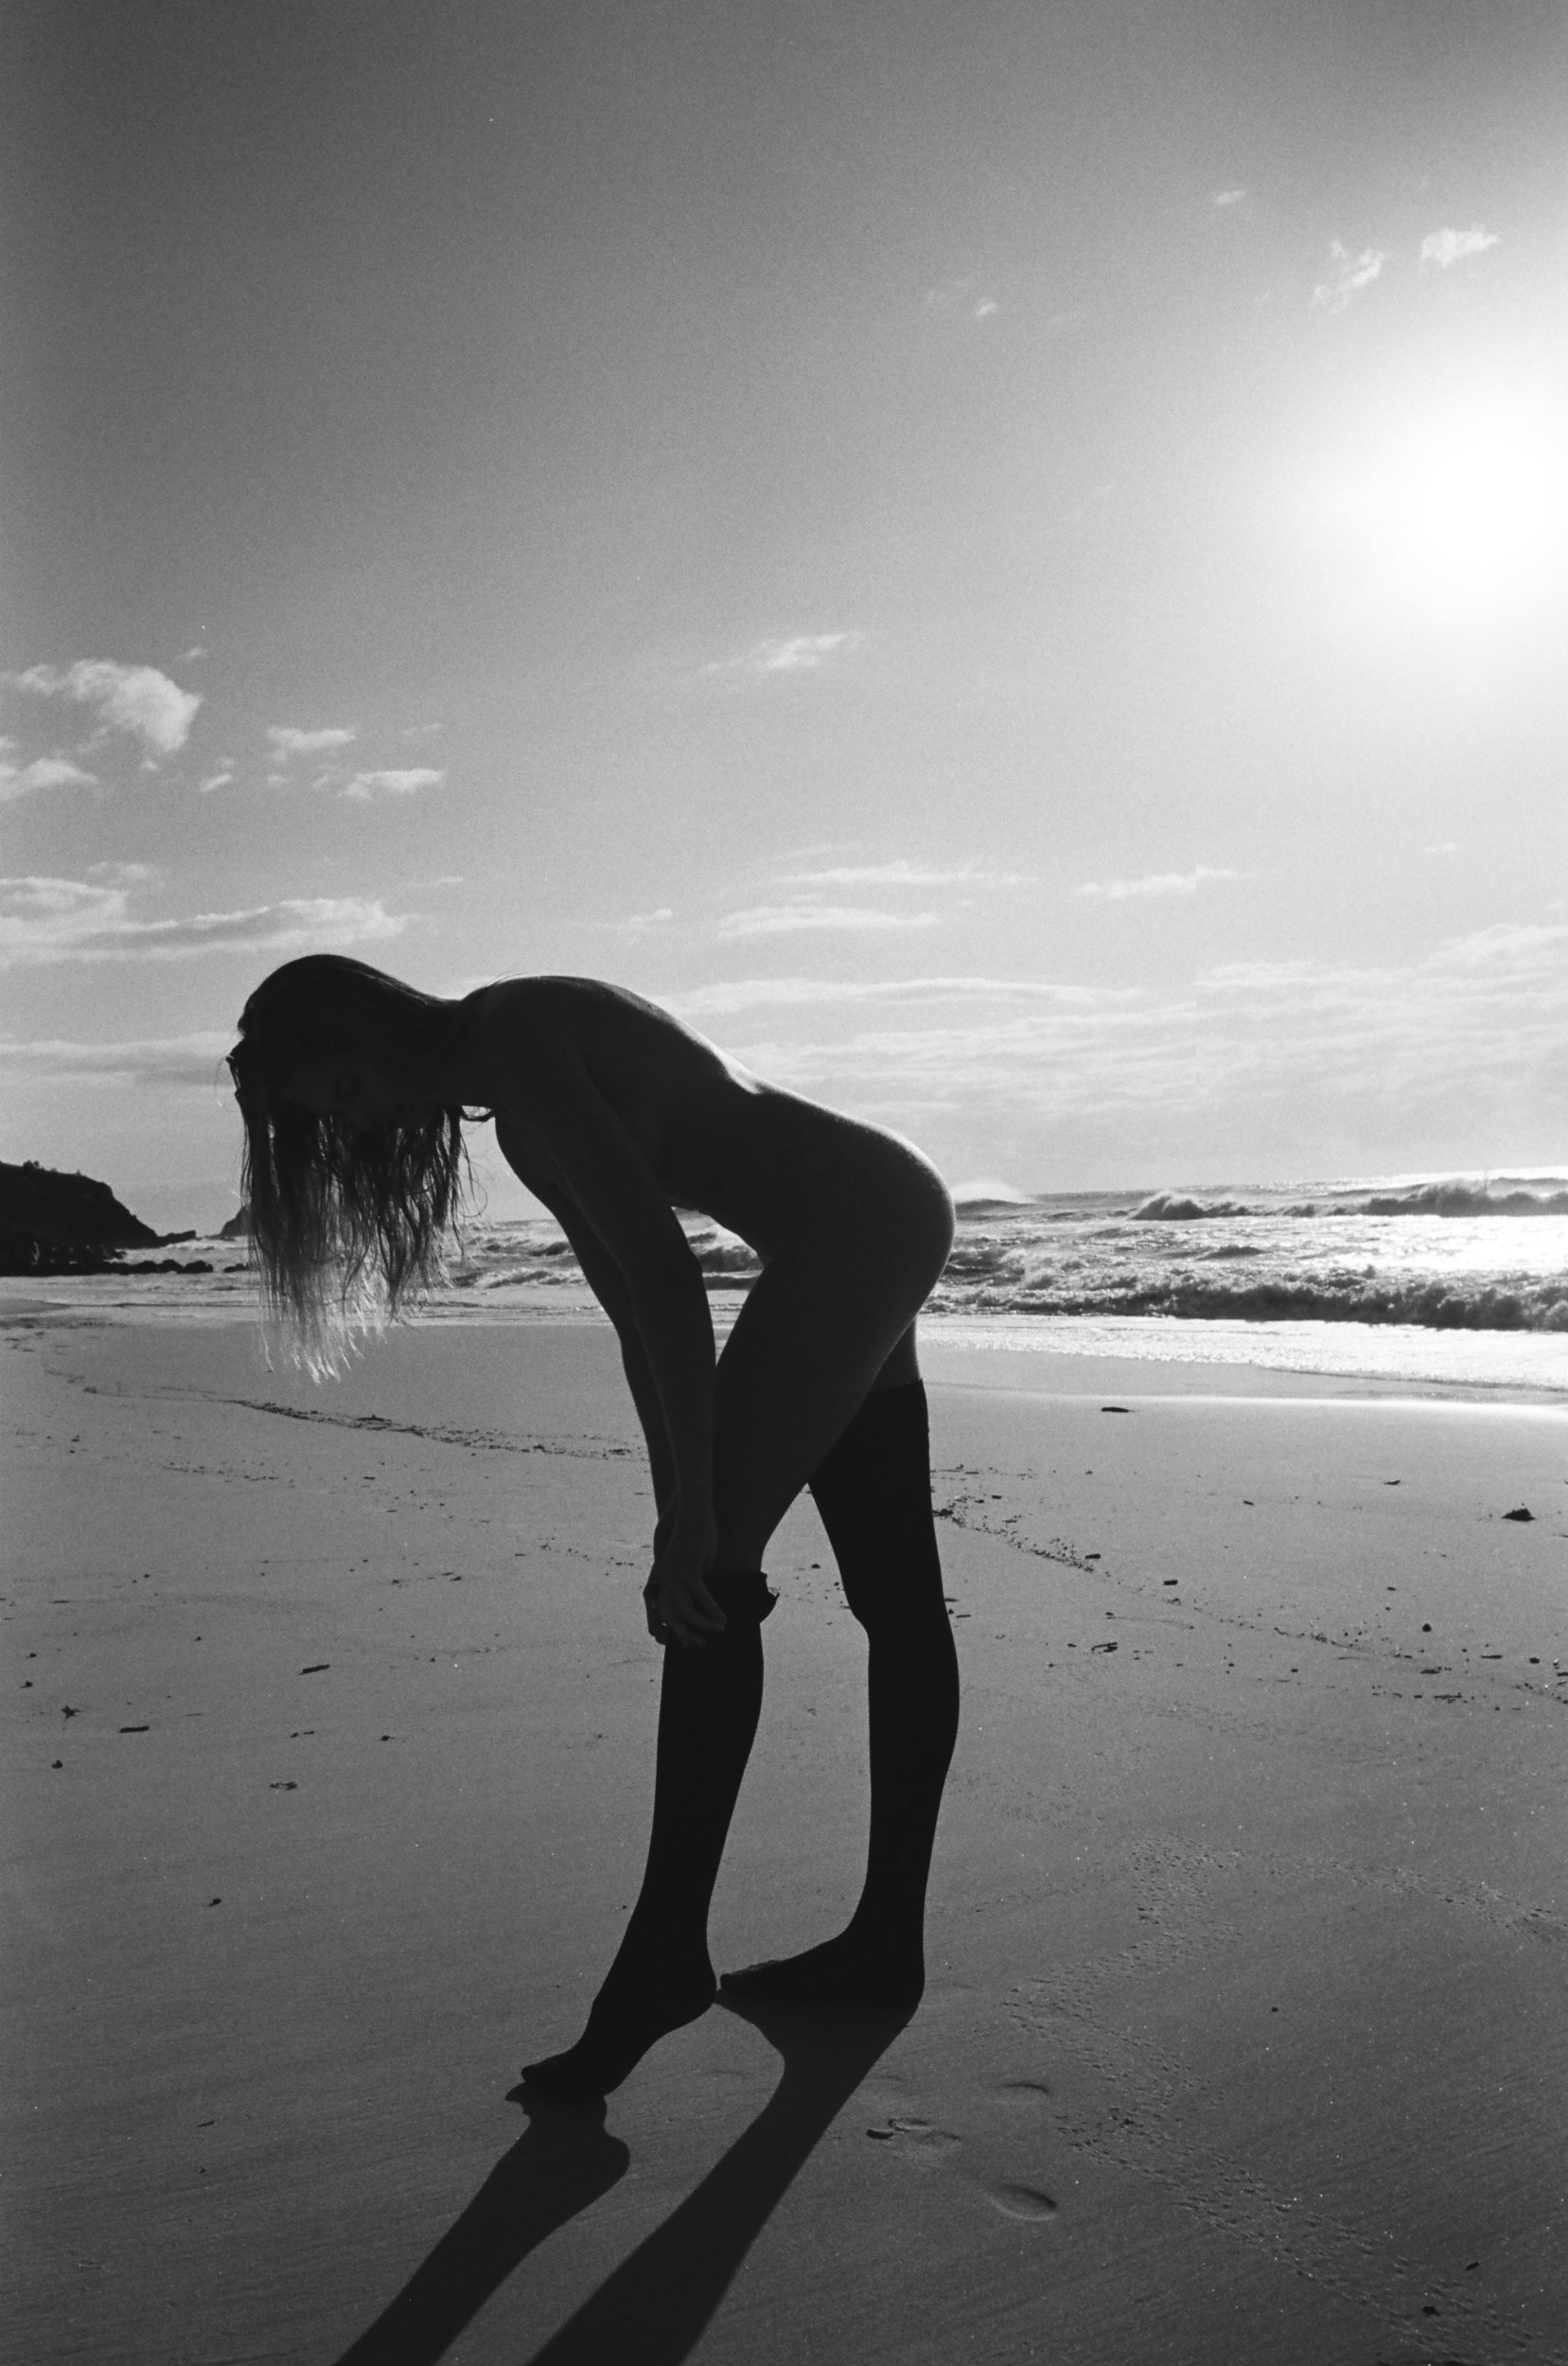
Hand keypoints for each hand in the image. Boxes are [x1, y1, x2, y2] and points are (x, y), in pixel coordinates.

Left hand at [643, 1504, 725, 1648]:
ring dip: (703, 1624)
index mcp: (662, 1578)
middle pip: (671, 1618)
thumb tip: (708, 1591)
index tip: (684, 1642)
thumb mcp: (695, 1560)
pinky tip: (723, 1618)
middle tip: (701, 1645)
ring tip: (719, 1630)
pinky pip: (701, 1597)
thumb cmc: (694, 1533)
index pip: (660, 1612)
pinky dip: (712, 1610)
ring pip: (686, 1612)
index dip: (670, 1629)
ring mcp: (674, 1575)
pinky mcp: (688, 1569)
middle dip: (685, 1635)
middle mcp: (664, 1580)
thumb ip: (698, 1577)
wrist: (691, 1510)